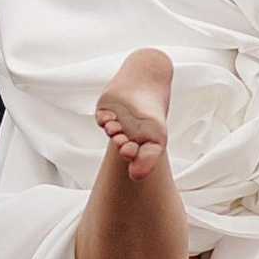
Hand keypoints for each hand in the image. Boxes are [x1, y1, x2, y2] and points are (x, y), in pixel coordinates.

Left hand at [95, 48, 171, 180]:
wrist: (147, 80)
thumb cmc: (152, 113)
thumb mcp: (157, 137)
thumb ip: (149, 158)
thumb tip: (135, 178)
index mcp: (136, 144)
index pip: (132, 155)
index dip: (131, 155)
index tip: (131, 150)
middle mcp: (124, 135)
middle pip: (119, 142)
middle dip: (120, 143)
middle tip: (123, 142)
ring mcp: (114, 122)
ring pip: (110, 130)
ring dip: (112, 131)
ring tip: (116, 128)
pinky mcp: (104, 111)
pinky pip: (100, 117)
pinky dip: (103, 118)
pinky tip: (110, 117)